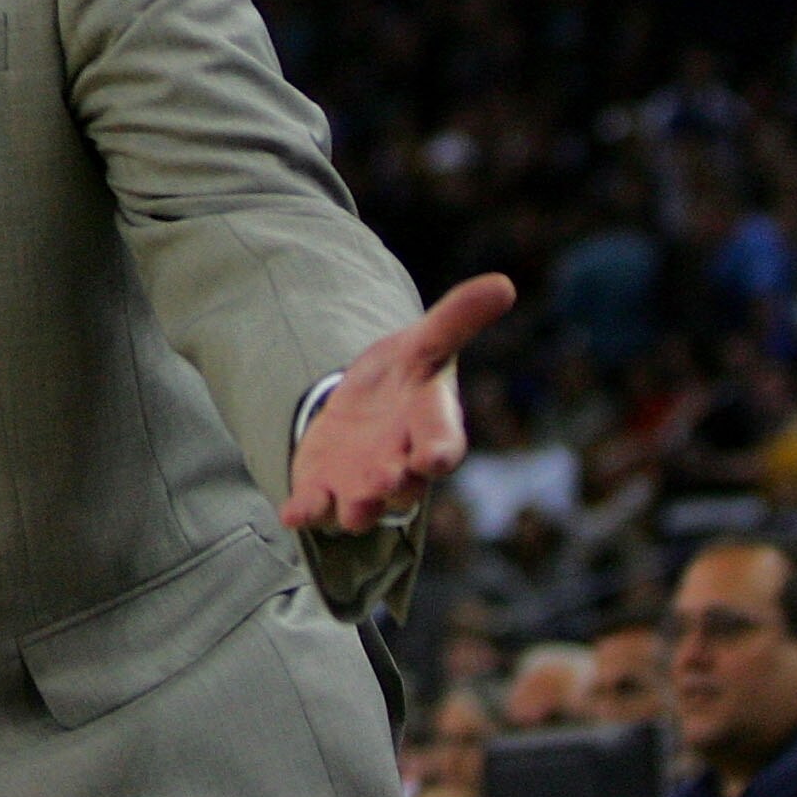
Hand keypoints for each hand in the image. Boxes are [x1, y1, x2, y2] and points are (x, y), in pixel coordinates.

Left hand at [280, 274, 515, 536]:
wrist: (364, 402)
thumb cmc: (407, 376)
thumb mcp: (425, 342)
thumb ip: (458, 319)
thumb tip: (504, 283)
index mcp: (431, 431)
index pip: (443, 446)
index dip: (438, 452)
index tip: (433, 457)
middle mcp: (402, 466)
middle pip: (404, 487)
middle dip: (393, 486)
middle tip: (384, 480)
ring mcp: (363, 485)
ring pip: (363, 508)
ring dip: (356, 509)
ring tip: (350, 509)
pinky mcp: (325, 490)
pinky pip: (317, 509)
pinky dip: (306, 513)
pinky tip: (292, 514)